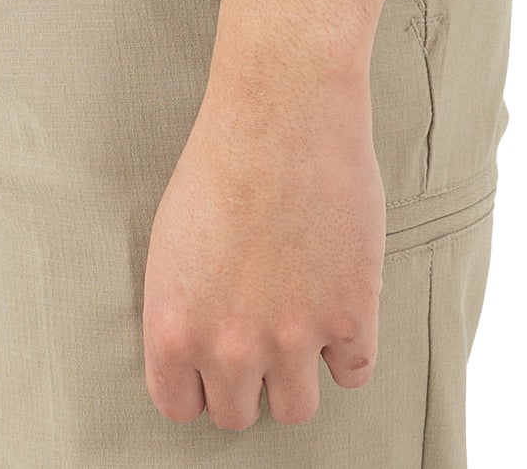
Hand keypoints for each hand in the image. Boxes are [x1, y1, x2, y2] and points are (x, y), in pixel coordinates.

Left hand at [142, 72, 384, 429]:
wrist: (282, 111)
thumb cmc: (221, 161)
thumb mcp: (172, 242)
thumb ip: (184, 310)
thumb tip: (200, 354)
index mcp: (174, 328)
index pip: (181, 407)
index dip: (199, 383)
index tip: (213, 360)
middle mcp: (229, 347)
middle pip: (239, 415)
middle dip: (247, 379)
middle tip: (258, 332)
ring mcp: (293, 339)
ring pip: (296, 408)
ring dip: (298, 372)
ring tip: (297, 321)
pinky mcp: (350, 319)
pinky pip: (354, 373)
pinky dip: (350, 346)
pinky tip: (337, 302)